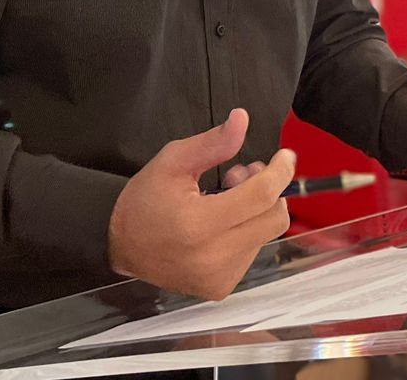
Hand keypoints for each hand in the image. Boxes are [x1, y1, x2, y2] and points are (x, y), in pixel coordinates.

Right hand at [108, 108, 294, 300]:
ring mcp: (219, 277)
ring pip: (264, 234)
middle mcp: (213, 257)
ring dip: (254, 211)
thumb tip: (242, 119)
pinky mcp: (220, 287)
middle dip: (268, 190)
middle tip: (239, 175)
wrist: (121, 245)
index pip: (260, 196)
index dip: (279, 172)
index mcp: (199, 223)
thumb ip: (212, 143)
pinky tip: (220, 223)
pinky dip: (245, 231)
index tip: (285, 156)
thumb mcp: (173, 161)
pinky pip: (251, 252)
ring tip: (223, 198)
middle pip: (274, 219)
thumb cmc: (145, 199)